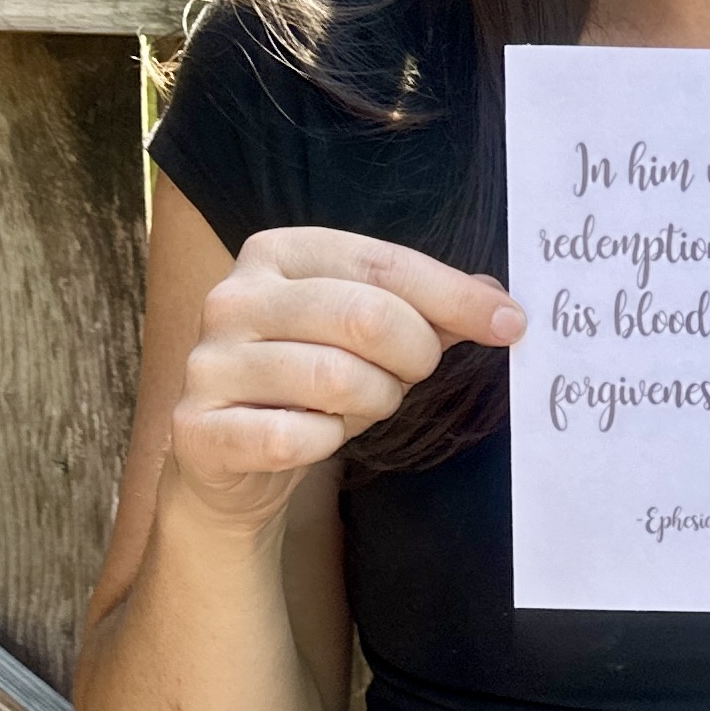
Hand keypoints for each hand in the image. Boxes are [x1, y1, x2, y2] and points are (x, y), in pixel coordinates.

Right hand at [171, 227, 523, 524]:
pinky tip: (317, 437)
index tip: (510, 324)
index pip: (383, 263)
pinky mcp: (198, 427)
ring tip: (364, 405)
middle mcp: (233, 297)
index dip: (455, 297)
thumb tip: (499, 303)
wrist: (227, 458)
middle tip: (414, 374)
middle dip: (413, 354)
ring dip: (374, 401)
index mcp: (277, 252)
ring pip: (335, 377)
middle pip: (365, 316)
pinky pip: (293, 436)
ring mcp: (209, 361)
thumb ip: (428, 311)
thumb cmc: (310, 383)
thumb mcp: (368, 336)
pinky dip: (325, 443)